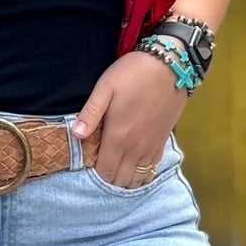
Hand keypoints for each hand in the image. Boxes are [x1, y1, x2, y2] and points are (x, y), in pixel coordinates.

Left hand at [72, 50, 187, 187]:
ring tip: (117, 168)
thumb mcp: (105, 88)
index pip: (105, 171)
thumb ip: (90, 114)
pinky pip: (152, 169)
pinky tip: (135, 166)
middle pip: (121, 179)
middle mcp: (136, 148)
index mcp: (118, 136)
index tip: (90, 164)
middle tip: (101, 166)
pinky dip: (143, 173)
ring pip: (138, 178)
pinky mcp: (163, 141)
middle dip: (109, 179)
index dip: (95, 173)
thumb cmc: (133, 74)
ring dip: (126, 178)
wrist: (170, 66)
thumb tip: (75, 135)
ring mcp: (151, 146)